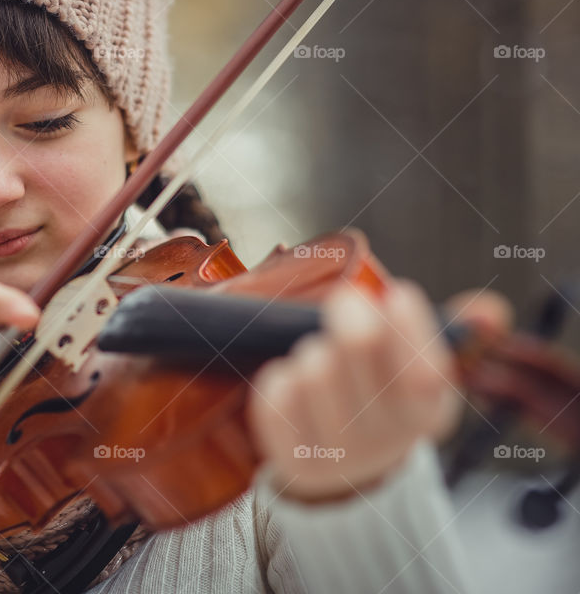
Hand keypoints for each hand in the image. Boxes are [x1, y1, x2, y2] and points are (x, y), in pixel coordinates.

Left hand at [248, 279, 511, 501]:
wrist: (351, 470)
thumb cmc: (386, 399)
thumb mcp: (426, 370)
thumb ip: (457, 332)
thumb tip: (489, 310)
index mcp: (428, 415)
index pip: (424, 372)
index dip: (407, 325)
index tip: (396, 294)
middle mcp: (386, 440)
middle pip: (357, 347)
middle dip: (349, 312)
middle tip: (346, 300)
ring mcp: (339, 455)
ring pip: (312, 367)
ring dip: (312, 349)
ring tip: (321, 355)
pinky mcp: (294, 459)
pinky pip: (276, 396)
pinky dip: (279, 376)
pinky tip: (293, 381)